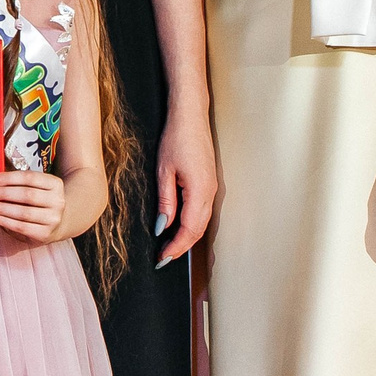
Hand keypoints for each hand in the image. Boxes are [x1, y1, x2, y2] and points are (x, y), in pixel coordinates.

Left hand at [0, 169, 65, 243]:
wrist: (57, 222)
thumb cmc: (39, 200)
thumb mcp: (36, 187)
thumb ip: (18, 183)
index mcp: (55, 184)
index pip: (30, 177)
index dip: (9, 178)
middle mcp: (58, 201)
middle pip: (27, 195)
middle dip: (4, 193)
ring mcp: (53, 218)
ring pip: (24, 212)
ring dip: (2, 208)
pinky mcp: (45, 233)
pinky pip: (21, 227)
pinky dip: (4, 221)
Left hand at [154, 106, 217, 264]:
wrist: (191, 115)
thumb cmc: (177, 138)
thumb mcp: (164, 171)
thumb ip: (166, 202)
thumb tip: (163, 227)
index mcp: (201, 191)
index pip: (189, 230)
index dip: (176, 247)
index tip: (162, 259)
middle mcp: (211, 193)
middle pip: (198, 230)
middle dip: (181, 247)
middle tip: (163, 259)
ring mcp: (213, 188)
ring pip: (202, 223)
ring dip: (187, 238)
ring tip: (169, 247)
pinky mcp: (210, 183)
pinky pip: (202, 212)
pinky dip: (191, 225)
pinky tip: (179, 227)